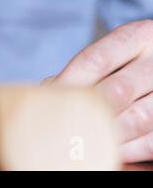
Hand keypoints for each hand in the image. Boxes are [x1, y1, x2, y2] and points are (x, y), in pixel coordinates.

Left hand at [47, 20, 152, 162]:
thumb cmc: (129, 62)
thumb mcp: (114, 51)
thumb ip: (86, 68)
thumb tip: (50, 90)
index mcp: (138, 36)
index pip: (96, 60)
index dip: (69, 82)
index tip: (49, 98)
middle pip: (116, 91)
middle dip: (86, 111)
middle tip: (62, 125)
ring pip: (137, 118)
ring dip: (105, 134)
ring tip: (80, 141)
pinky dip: (129, 149)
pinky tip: (109, 151)